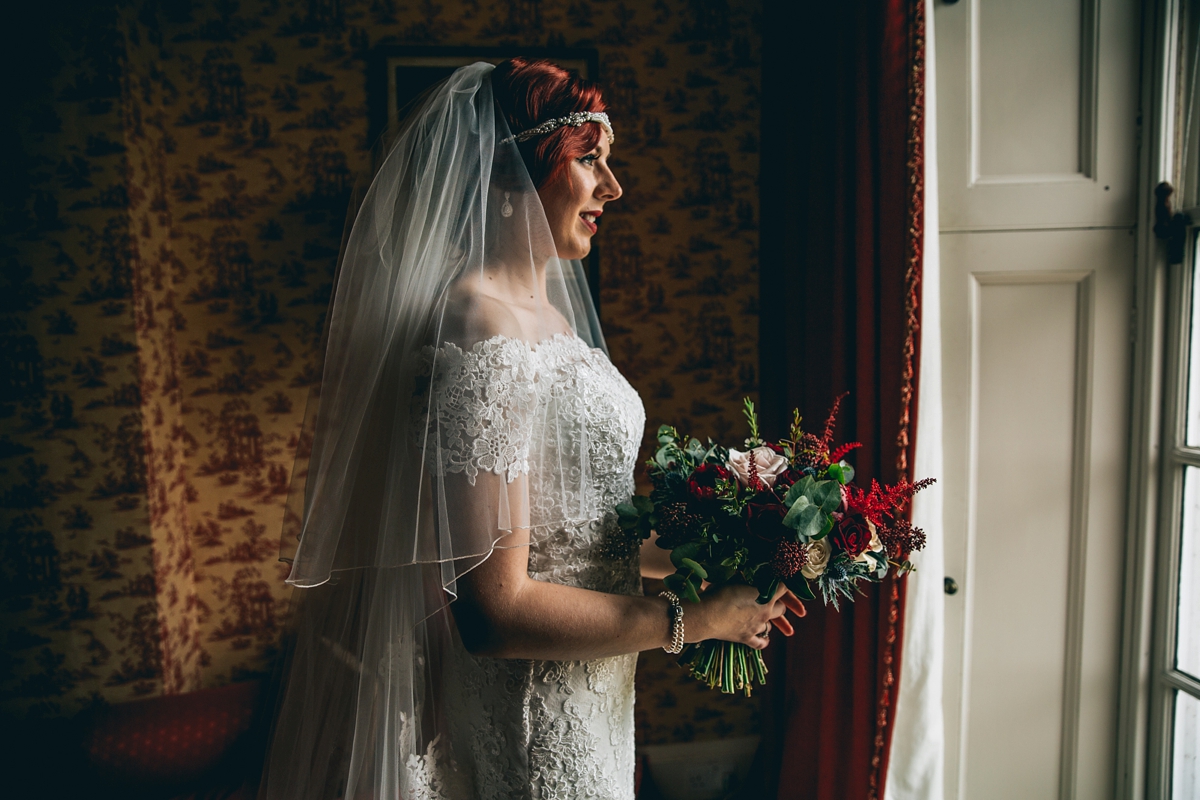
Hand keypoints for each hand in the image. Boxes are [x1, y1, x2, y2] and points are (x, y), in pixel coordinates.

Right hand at [688, 583, 803, 649]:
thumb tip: (750, 575)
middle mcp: (765, 613)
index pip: (783, 588)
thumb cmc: (718, 594)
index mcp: (765, 596)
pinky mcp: (747, 638)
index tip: (777, 579)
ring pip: (770, 625)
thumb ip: (746, 578)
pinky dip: (763, 639)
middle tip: (768, 597)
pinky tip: (761, 634)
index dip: (781, 583)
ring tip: (759, 614)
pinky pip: (761, 643)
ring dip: (768, 620)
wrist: (706, 615)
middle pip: (782, 609)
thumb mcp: (733, 579)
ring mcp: (757, 627)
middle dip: (777, 602)